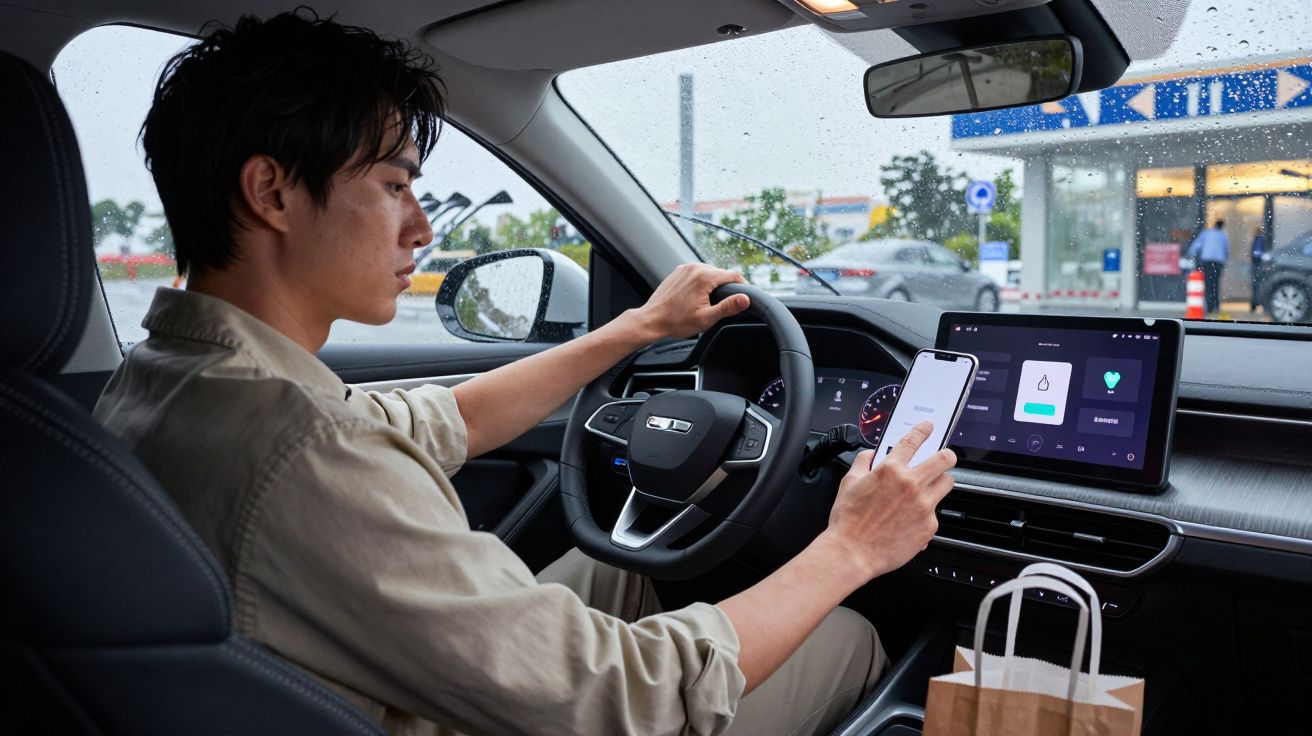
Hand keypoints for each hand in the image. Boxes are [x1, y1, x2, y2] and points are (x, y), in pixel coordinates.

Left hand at [627, 263, 749, 340]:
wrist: (652, 320)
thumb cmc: (676, 322)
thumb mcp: (706, 318)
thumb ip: (728, 307)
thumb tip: (745, 299)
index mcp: (704, 277)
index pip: (734, 275)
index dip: (743, 285)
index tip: (744, 295)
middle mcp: (695, 268)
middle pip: (721, 273)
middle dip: (727, 286)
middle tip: (727, 303)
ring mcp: (685, 268)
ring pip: (709, 271)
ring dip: (714, 283)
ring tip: (712, 300)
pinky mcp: (678, 271)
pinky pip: (697, 273)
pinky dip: (701, 281)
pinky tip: (698, 296)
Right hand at [820, 421, 955, 582]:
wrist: (852, 552)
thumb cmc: (849, 522)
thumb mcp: (849, 483)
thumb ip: (863, 462)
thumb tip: (870, 455)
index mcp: (890, 470)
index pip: (912, 441)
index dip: (922, 431)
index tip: (927, 428)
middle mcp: (911, 485)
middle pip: (944, 460)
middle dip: (947, 455)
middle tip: (945, 457)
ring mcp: (923, 506)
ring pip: (947, 485)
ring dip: (939, 483)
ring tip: (928, 489)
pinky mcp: (929, 526)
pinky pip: (935, 514)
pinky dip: (926, 514)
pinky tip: (911, 520)